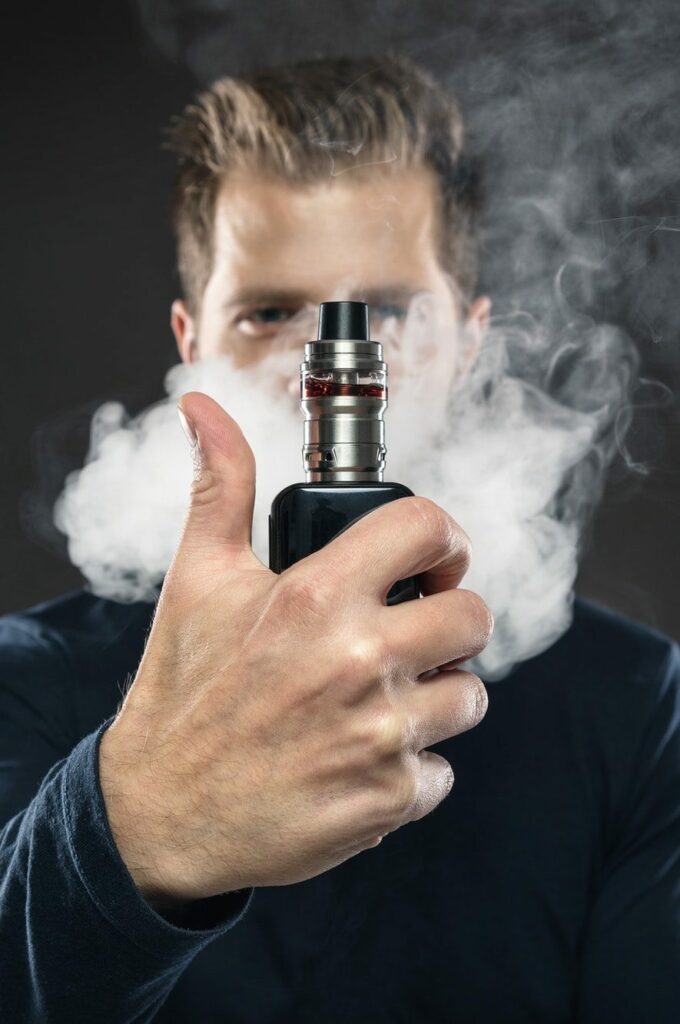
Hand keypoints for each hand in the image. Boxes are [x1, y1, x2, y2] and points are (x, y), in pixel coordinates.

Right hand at [98, 393, 492, 904]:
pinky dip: (412, 767)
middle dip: (449, 620)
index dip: (443, 538)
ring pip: (469, 696)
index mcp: (319, 596)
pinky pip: (442, 771)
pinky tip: (360, 759)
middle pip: (473, 616)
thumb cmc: (181, 693)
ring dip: (436, 695)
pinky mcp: (388, 799)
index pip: (429, 529)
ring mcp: (380, 735)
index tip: (434, 559)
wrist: (161, 813)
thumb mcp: (197, 579)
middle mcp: (361, 662)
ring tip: (380, 699)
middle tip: (408, 633)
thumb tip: (203, 409)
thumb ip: (219, 486)